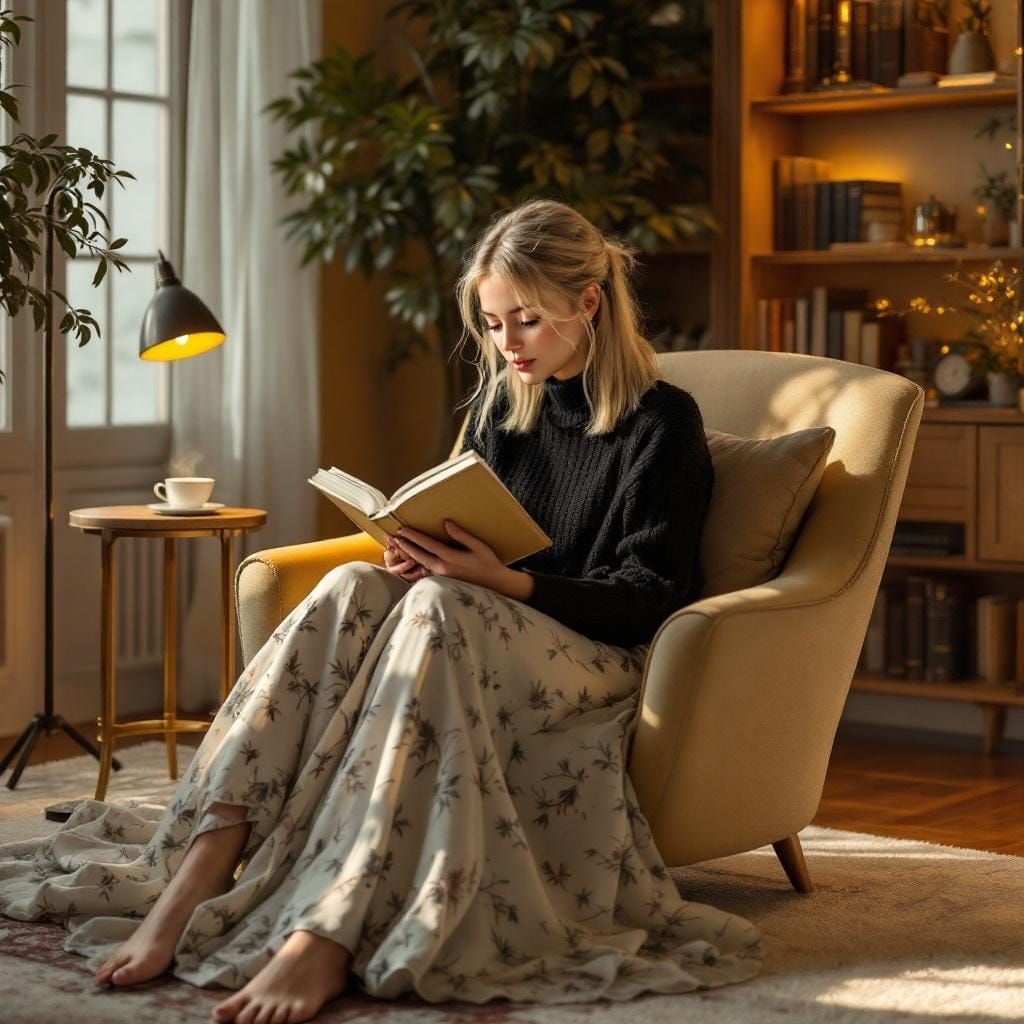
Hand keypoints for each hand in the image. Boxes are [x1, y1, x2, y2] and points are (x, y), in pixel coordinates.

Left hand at [389, 520, 510, 591]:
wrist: (495, 584)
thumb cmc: (488, 563)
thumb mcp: (479, 546)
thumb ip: (461, 535)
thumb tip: (446, 523)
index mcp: (451, 558)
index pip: (428, 545)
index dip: (414, 536)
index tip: (402, 529)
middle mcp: (443, 569)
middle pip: (419, 556)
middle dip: (405, 546)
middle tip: (393, 537)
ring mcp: (442, 577)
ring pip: (420, 564)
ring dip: (408, 555)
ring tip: (398, 547)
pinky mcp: (443, 581)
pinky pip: (426, 571)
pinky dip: (416, 564)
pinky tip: (410, 560)